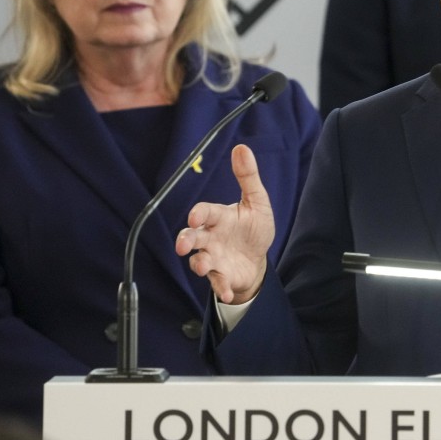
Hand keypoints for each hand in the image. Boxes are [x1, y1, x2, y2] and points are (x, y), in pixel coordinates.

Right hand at [175, 144, 274, 303]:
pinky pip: (217, 282)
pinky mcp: (221, 275)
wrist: (257, 257)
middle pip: (192, 237)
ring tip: (201, 266)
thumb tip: (242, 147)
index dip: (199, 213)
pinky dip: (220, 287)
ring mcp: (214, 257)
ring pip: (199, 260)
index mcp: (218, 217)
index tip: (195, 215)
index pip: (204, 212)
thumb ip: (248, 177)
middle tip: (183, 245)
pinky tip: (227, 292)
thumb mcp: (256, 201)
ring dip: (199, 264)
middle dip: (186, 240)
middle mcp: (211, 237)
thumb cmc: (252, 227)